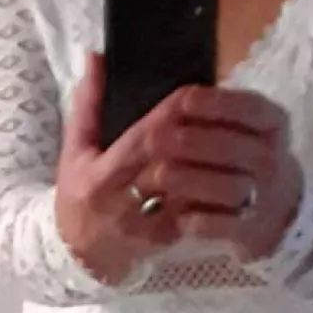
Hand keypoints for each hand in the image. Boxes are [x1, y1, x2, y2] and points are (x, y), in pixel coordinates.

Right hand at [54, 57, 302, 282]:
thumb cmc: (78, 195)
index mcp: (101, 173)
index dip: (173, 114)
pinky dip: (215, 194)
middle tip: (229, 115)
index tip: (195, 95)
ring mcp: (146, 222)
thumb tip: (96, 56)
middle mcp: (123, 199)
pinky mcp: (164, 239)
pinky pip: (196, 214)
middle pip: (171, 160)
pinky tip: (233, 175)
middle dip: (202, 136)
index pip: (144, 136)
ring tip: (238, 143)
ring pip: (188, 189)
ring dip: (215, 166)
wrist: (78, 257)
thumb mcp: (74, 150)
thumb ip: (87, 104)